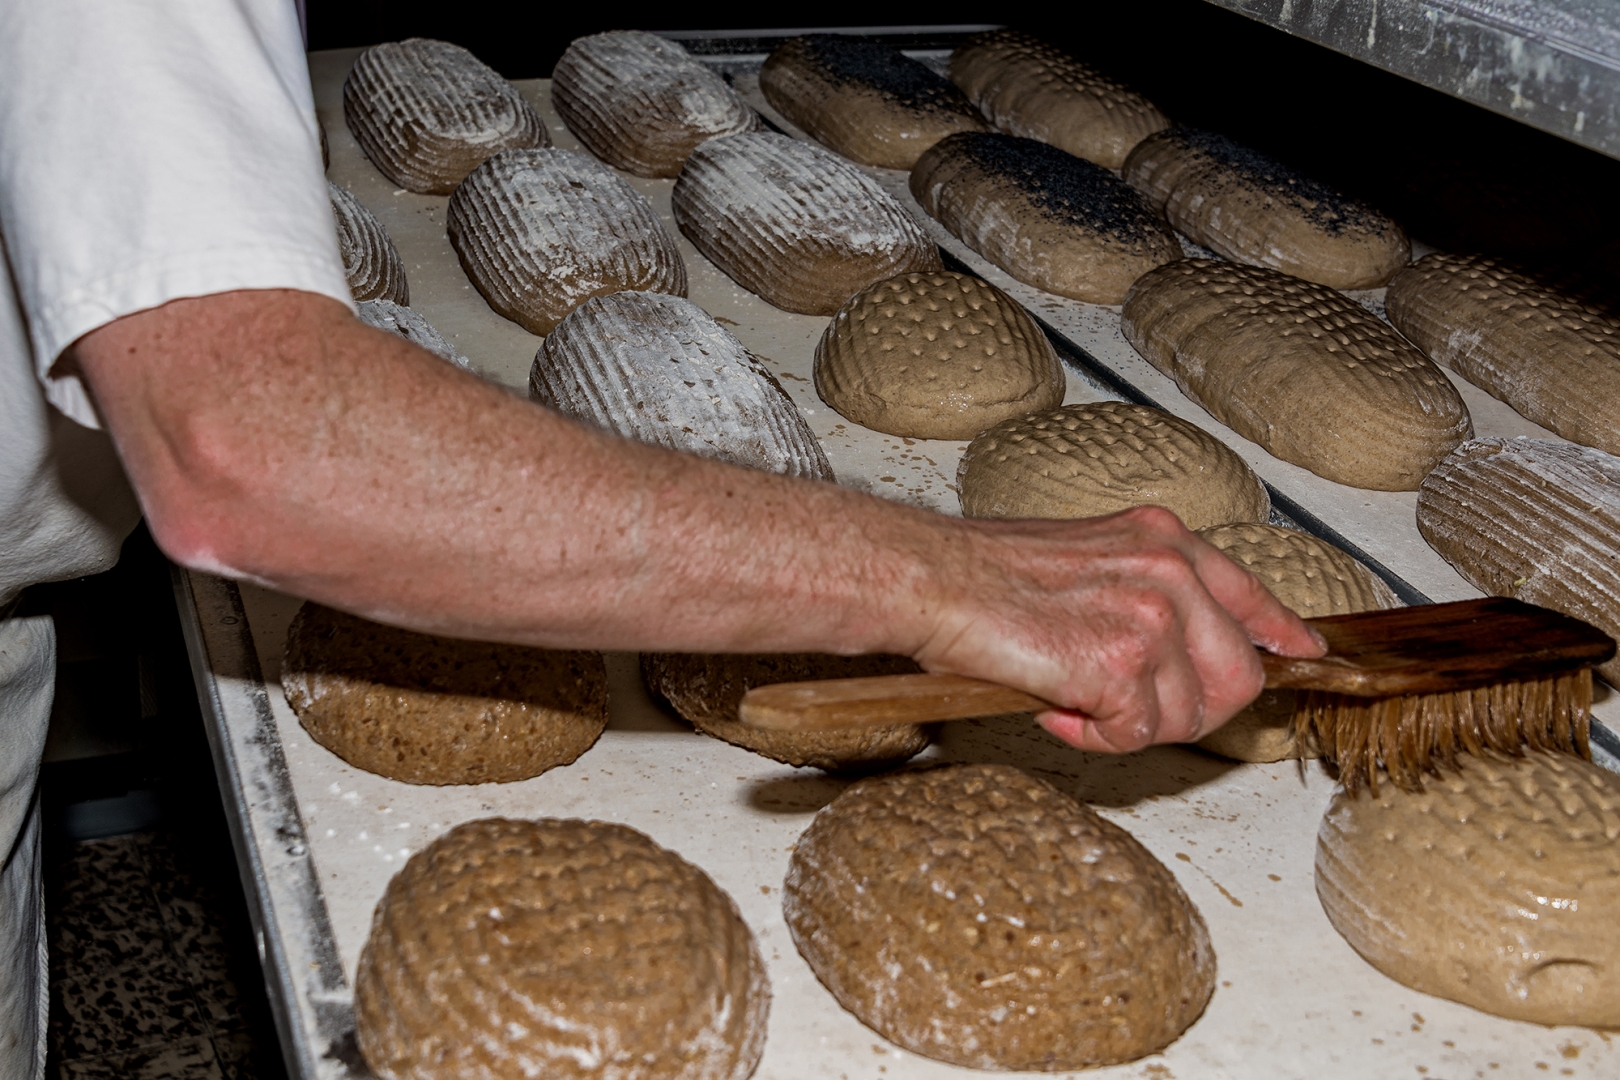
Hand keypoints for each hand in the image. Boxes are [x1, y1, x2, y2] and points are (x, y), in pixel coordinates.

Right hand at [910, 506, 1323, 752]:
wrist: (932, 579)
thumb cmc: (986, 573)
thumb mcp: (1089, 556)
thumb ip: (1145, 590)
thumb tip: (1179, 649)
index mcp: (1163, 539)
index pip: (1251, 595)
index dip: (1279, 634)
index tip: (1301, 654)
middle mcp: (1170, 571)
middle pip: (1238, 677)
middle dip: (1188, 711)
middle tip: (1127, 710)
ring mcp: (1150, 617)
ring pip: (1186, 717)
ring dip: (1127, 724)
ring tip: (1069, 695)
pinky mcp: (1120, 664)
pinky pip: (1134, 736)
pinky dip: (1092, 736)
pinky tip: (1053, 703)